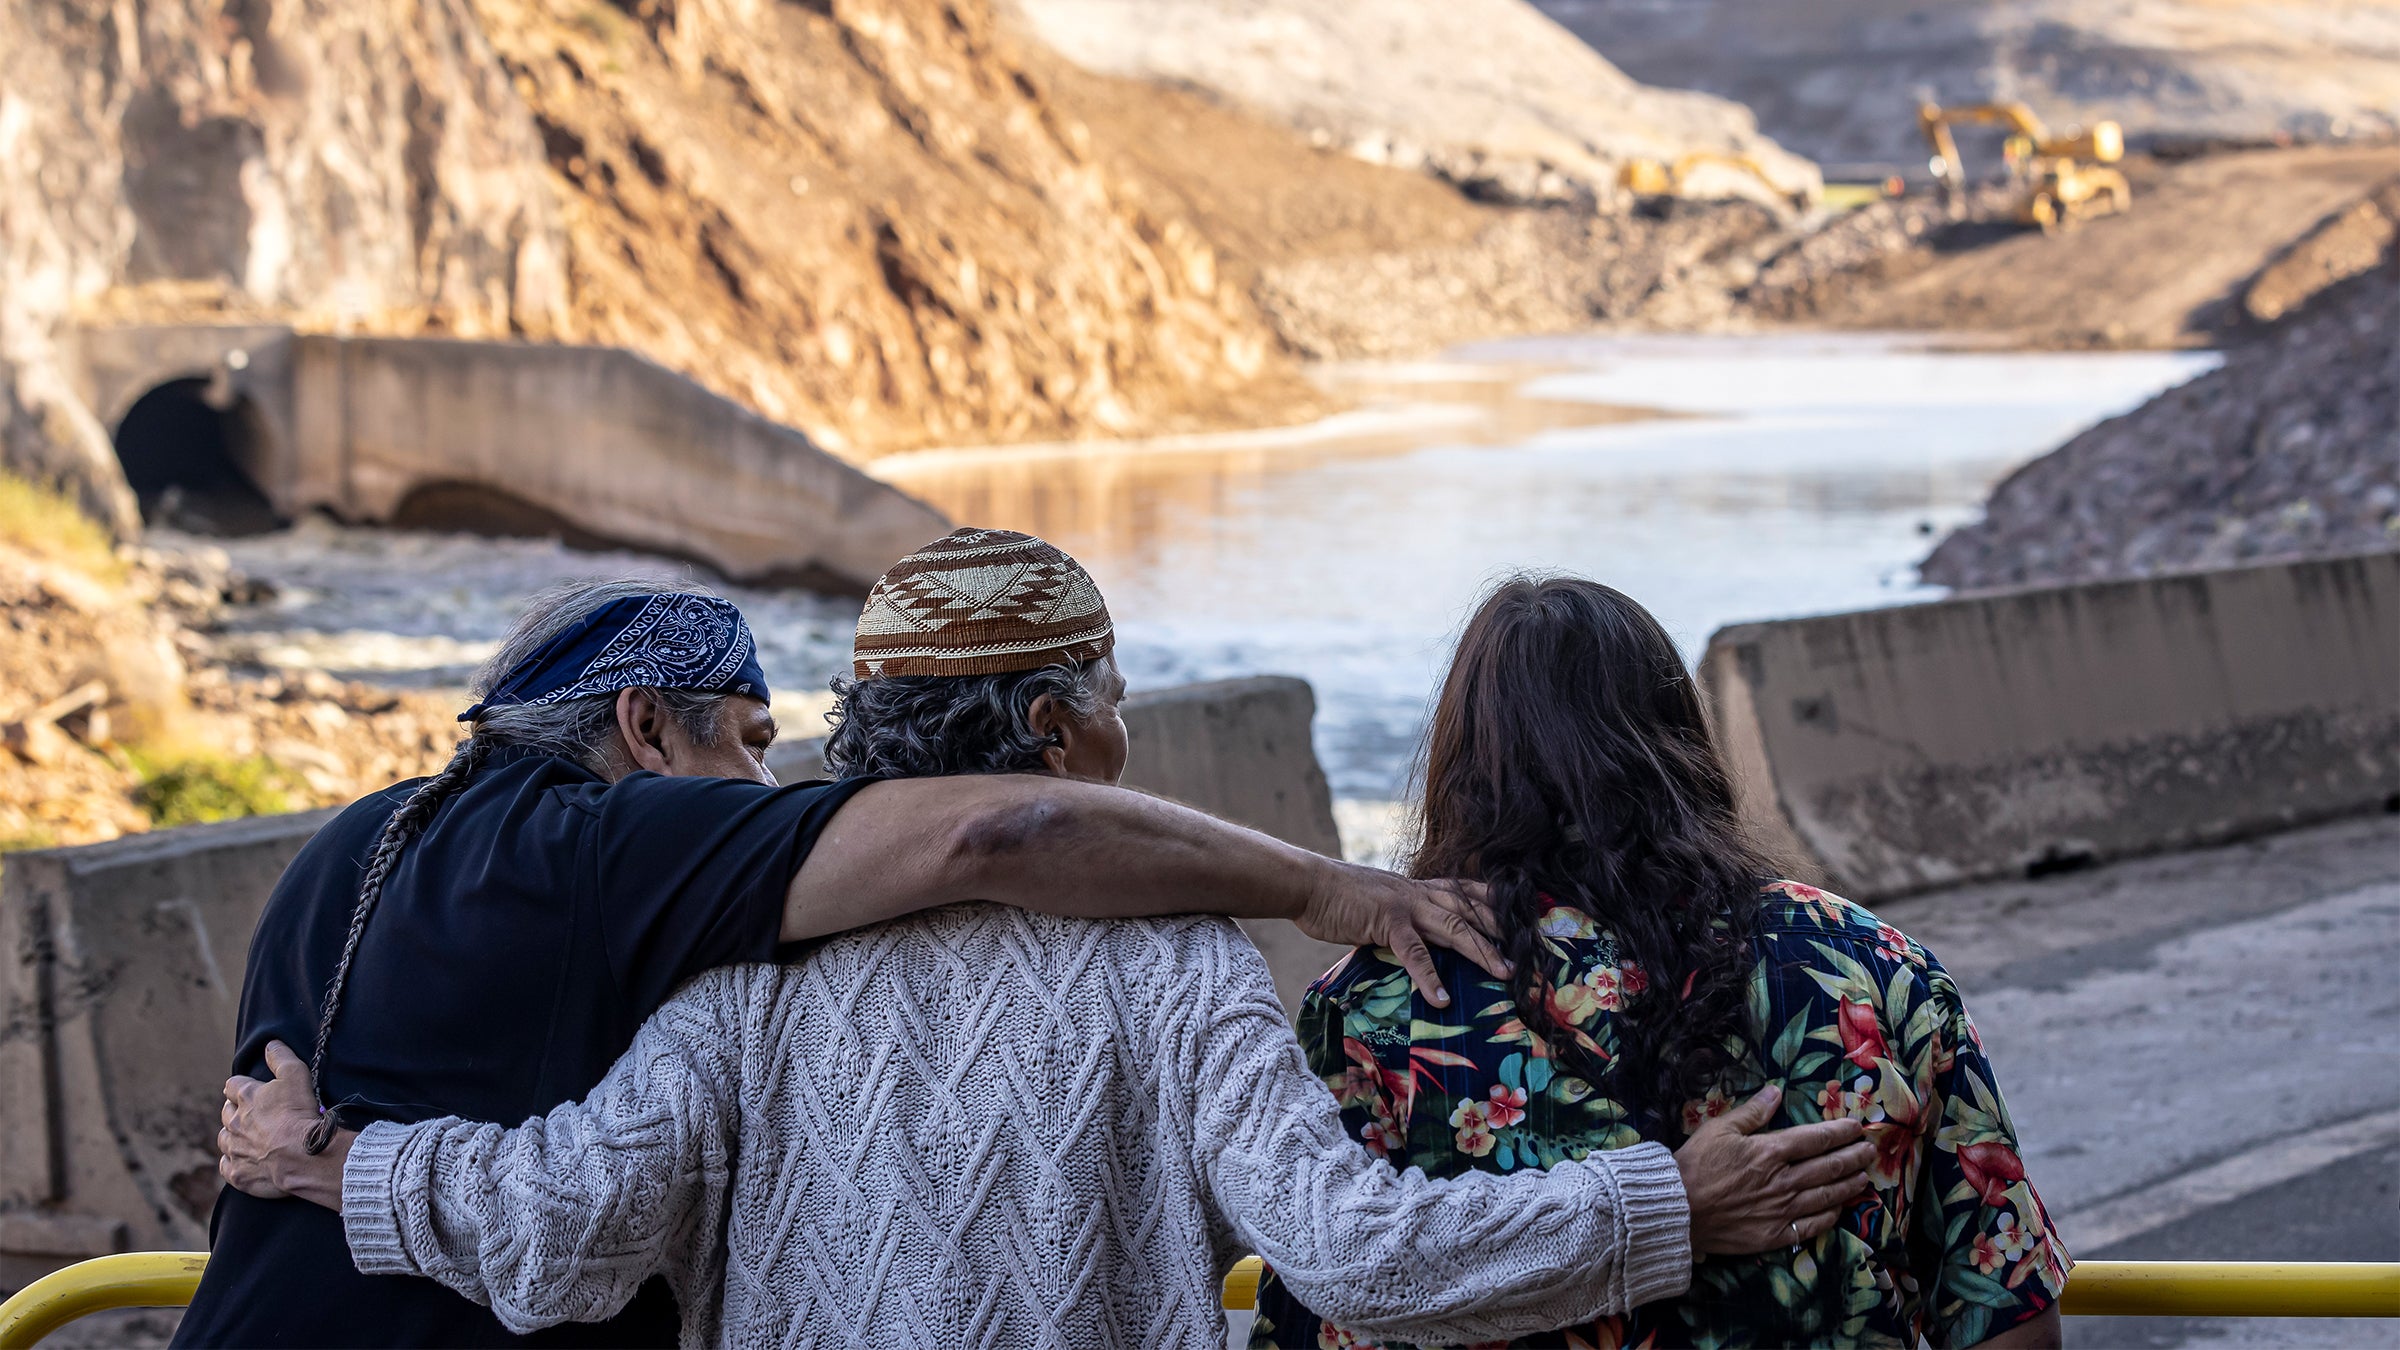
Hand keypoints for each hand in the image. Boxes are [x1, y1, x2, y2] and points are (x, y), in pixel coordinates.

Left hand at [219, 1040, 352, 1211]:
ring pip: (223, 1139)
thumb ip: (281, 1057)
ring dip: (232, 1136)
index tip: (248, 1089)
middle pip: (226, 1112)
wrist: (302, 1155)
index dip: (240, 1086)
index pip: (233, 1086)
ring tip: (246, 1137)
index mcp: (246, 1097)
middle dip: (234, 1110)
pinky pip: (226, 1166)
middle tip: (250, 1113)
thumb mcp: (296, 1075)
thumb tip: (270, 1044)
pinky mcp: (237, 1173)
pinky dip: (232, 1162)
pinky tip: (242, 1160)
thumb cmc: (300, 1113)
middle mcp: (233, 1122)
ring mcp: (234, 1149)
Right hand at [1295, 863, 1506, 1005]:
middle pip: (1470, 909)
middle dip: (1501, 930)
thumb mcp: (1379, 903)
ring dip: (1482, 951)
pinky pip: (1414, 952)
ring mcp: (1405, 905)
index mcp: (1418, 889)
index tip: (1520, 914)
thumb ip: (1401, 918)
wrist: (1308, 883)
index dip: (1494, 901)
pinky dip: (1429, 976)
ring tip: (1503, 973)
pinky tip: (1441, 997)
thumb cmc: (1338, 897)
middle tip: (1527, 950)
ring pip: (1454, 927)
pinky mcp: (1386, 921)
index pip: (1465, 891)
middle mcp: (1419, 893)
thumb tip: (1414, 940)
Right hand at [1673, 1085, 1874, 1254]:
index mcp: (1770, 1151)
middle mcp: (1783, 1180)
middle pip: (1829, 1167)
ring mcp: (1782, 1210)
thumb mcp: (1719, 1129)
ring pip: (1826, 1196)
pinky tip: (1838, 1210)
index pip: (1815, 1139)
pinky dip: (1829, 1217)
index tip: (1856, 1127)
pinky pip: (1811, 1226)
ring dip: (1848, 1186)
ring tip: (1863, 1178)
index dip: (1839, 1132)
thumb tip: (1776, 1091)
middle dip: (1853, 1157)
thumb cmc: (1695, 1164)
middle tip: (1870, 1151)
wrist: (1677, 1208)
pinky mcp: (1775, 1234)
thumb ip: (1752, 1112)